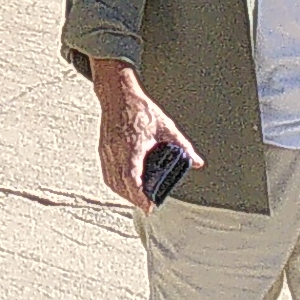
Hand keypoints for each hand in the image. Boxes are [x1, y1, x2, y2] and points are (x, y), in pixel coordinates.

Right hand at [90, 59, 200, 211]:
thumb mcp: (165, 126)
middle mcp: (116, 151)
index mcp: (132, 147)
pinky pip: (107, 173)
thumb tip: (197, 162)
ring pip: (112, 181)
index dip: (139, 196)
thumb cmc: (140, 109)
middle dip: (133, 199)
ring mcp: (107, 151)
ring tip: (137, 197)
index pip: (132, 178)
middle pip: (121, 185)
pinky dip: (115, 183)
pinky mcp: (103, 149)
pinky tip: (125, 185)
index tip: (149, 206)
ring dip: (123, 193)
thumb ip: (182, 145)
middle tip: (147, 205)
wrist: (117, 93)